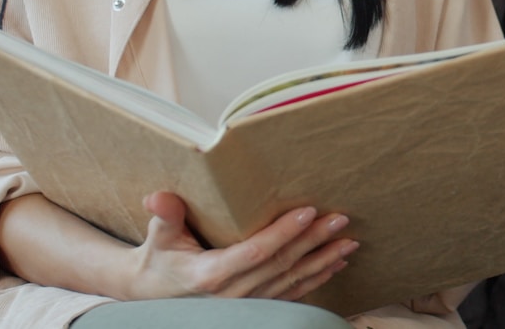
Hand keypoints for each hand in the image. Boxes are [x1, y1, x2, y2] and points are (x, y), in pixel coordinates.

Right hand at [125, 191, 355, 301]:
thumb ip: (165, 215)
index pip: (255, 252)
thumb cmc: (161, 258)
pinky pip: (292, 294)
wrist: (156, 293)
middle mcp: (234, 294)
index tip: (307, 212)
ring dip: (323, 260)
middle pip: (282, 264)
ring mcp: (248, 304)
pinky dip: (317, 279)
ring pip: (292, 281)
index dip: (283, 233)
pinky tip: (336, 264)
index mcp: (210, 274)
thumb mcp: (159, 236)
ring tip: (349, 241)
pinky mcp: (258, 306)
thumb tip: (156, 198)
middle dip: (314, 241)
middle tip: (340, 219)